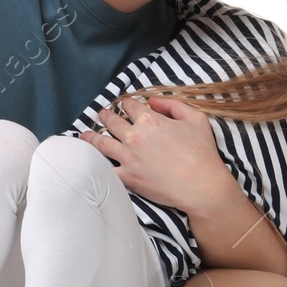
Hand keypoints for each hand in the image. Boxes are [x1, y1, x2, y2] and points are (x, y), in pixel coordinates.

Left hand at [76, 93, 230, 211]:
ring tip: (85, 134)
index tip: (125, 104)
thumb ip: (173, 105)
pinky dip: (95, 163)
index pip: (130, 105)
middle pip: (112, 121)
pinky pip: (105, 168)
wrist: (200, 186)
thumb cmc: (202, 153)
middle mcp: (134, 136)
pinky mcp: (127, 177)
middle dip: (106, 115)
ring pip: (101, 143)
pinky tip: (90, 160)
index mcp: (150, 119)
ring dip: (92, 136)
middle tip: (101, 114)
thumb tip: (153, 101)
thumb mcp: (195, 118)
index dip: (127, 103)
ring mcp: (128, 157)